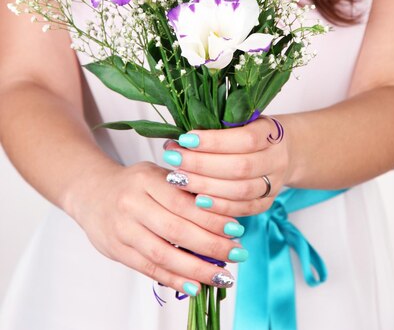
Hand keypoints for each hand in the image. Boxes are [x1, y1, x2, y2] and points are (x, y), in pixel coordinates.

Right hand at [65, 160, 243, 294]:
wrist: (91, 192)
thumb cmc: (133, 183)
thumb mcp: (157, 173)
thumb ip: (184, 190)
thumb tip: (223, 215)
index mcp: (146, 179)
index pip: (184, 202)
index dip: (211, 218)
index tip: (236, 229)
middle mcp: (132, 203)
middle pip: (176, 230)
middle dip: (211, 246)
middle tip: (237, 254)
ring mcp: (121, 229)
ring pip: (163, 254)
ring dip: (195, 269)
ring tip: (221, 276)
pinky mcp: (116, 250)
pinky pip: (148, 268)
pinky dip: (173, 279)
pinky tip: (194, 286)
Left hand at [163, 116, 290, 216]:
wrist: (281, 152)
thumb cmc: (251, 133)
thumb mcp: (239, 122)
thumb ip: (213, 128)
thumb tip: (176, 141)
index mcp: (271, 132)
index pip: (245, 139)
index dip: (214, 141)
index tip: (186, 139)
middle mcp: (276, 159)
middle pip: (240, 167)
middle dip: (202, 165)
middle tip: (174, 159)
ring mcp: (273, 183)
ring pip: (241, 191)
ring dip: (206, 186)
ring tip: (179, 179)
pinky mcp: (266, 203)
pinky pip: (244, 209)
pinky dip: (219, 206)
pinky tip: (197, 201)